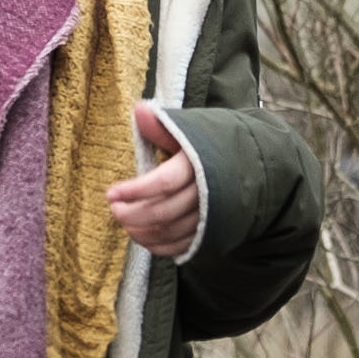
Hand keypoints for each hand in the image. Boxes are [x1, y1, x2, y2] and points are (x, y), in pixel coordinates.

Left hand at [109, 104, 202, 257]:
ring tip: (123, 221)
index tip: (111, 193)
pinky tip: (140, 236)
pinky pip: (181, 246)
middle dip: (133, 213)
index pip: (164, 182)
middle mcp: (208, 194)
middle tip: (113, 208)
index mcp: (200, 164)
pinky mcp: (210, 233)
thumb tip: (139, 111)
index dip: (135, 190)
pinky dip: (157, 245)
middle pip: (164, 212)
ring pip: (170, 232)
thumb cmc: (208, 146)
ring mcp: (211, 217)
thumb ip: (162, 127)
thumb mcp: (188, 131)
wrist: (247, 168)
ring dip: (142, 231)